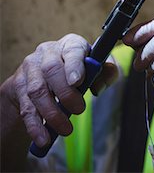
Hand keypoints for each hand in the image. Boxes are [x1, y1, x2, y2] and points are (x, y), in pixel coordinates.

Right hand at [1, 34, 117, 147]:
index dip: (74, 65)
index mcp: (70, 44)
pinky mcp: (18, 85)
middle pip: (51, 70)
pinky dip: (35, 125)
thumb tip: (100, 85)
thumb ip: (106, 73)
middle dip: (65, 93)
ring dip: (51, 113)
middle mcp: (47, 52)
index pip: (72, 50)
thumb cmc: (79, 70)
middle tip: (80, 110)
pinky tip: (43, 138)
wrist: (46, 76)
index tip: (78, 81)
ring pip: (37, 90)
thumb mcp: (97, 68)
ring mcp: (30, 68)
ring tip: (66, 130)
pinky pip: (26, 107)